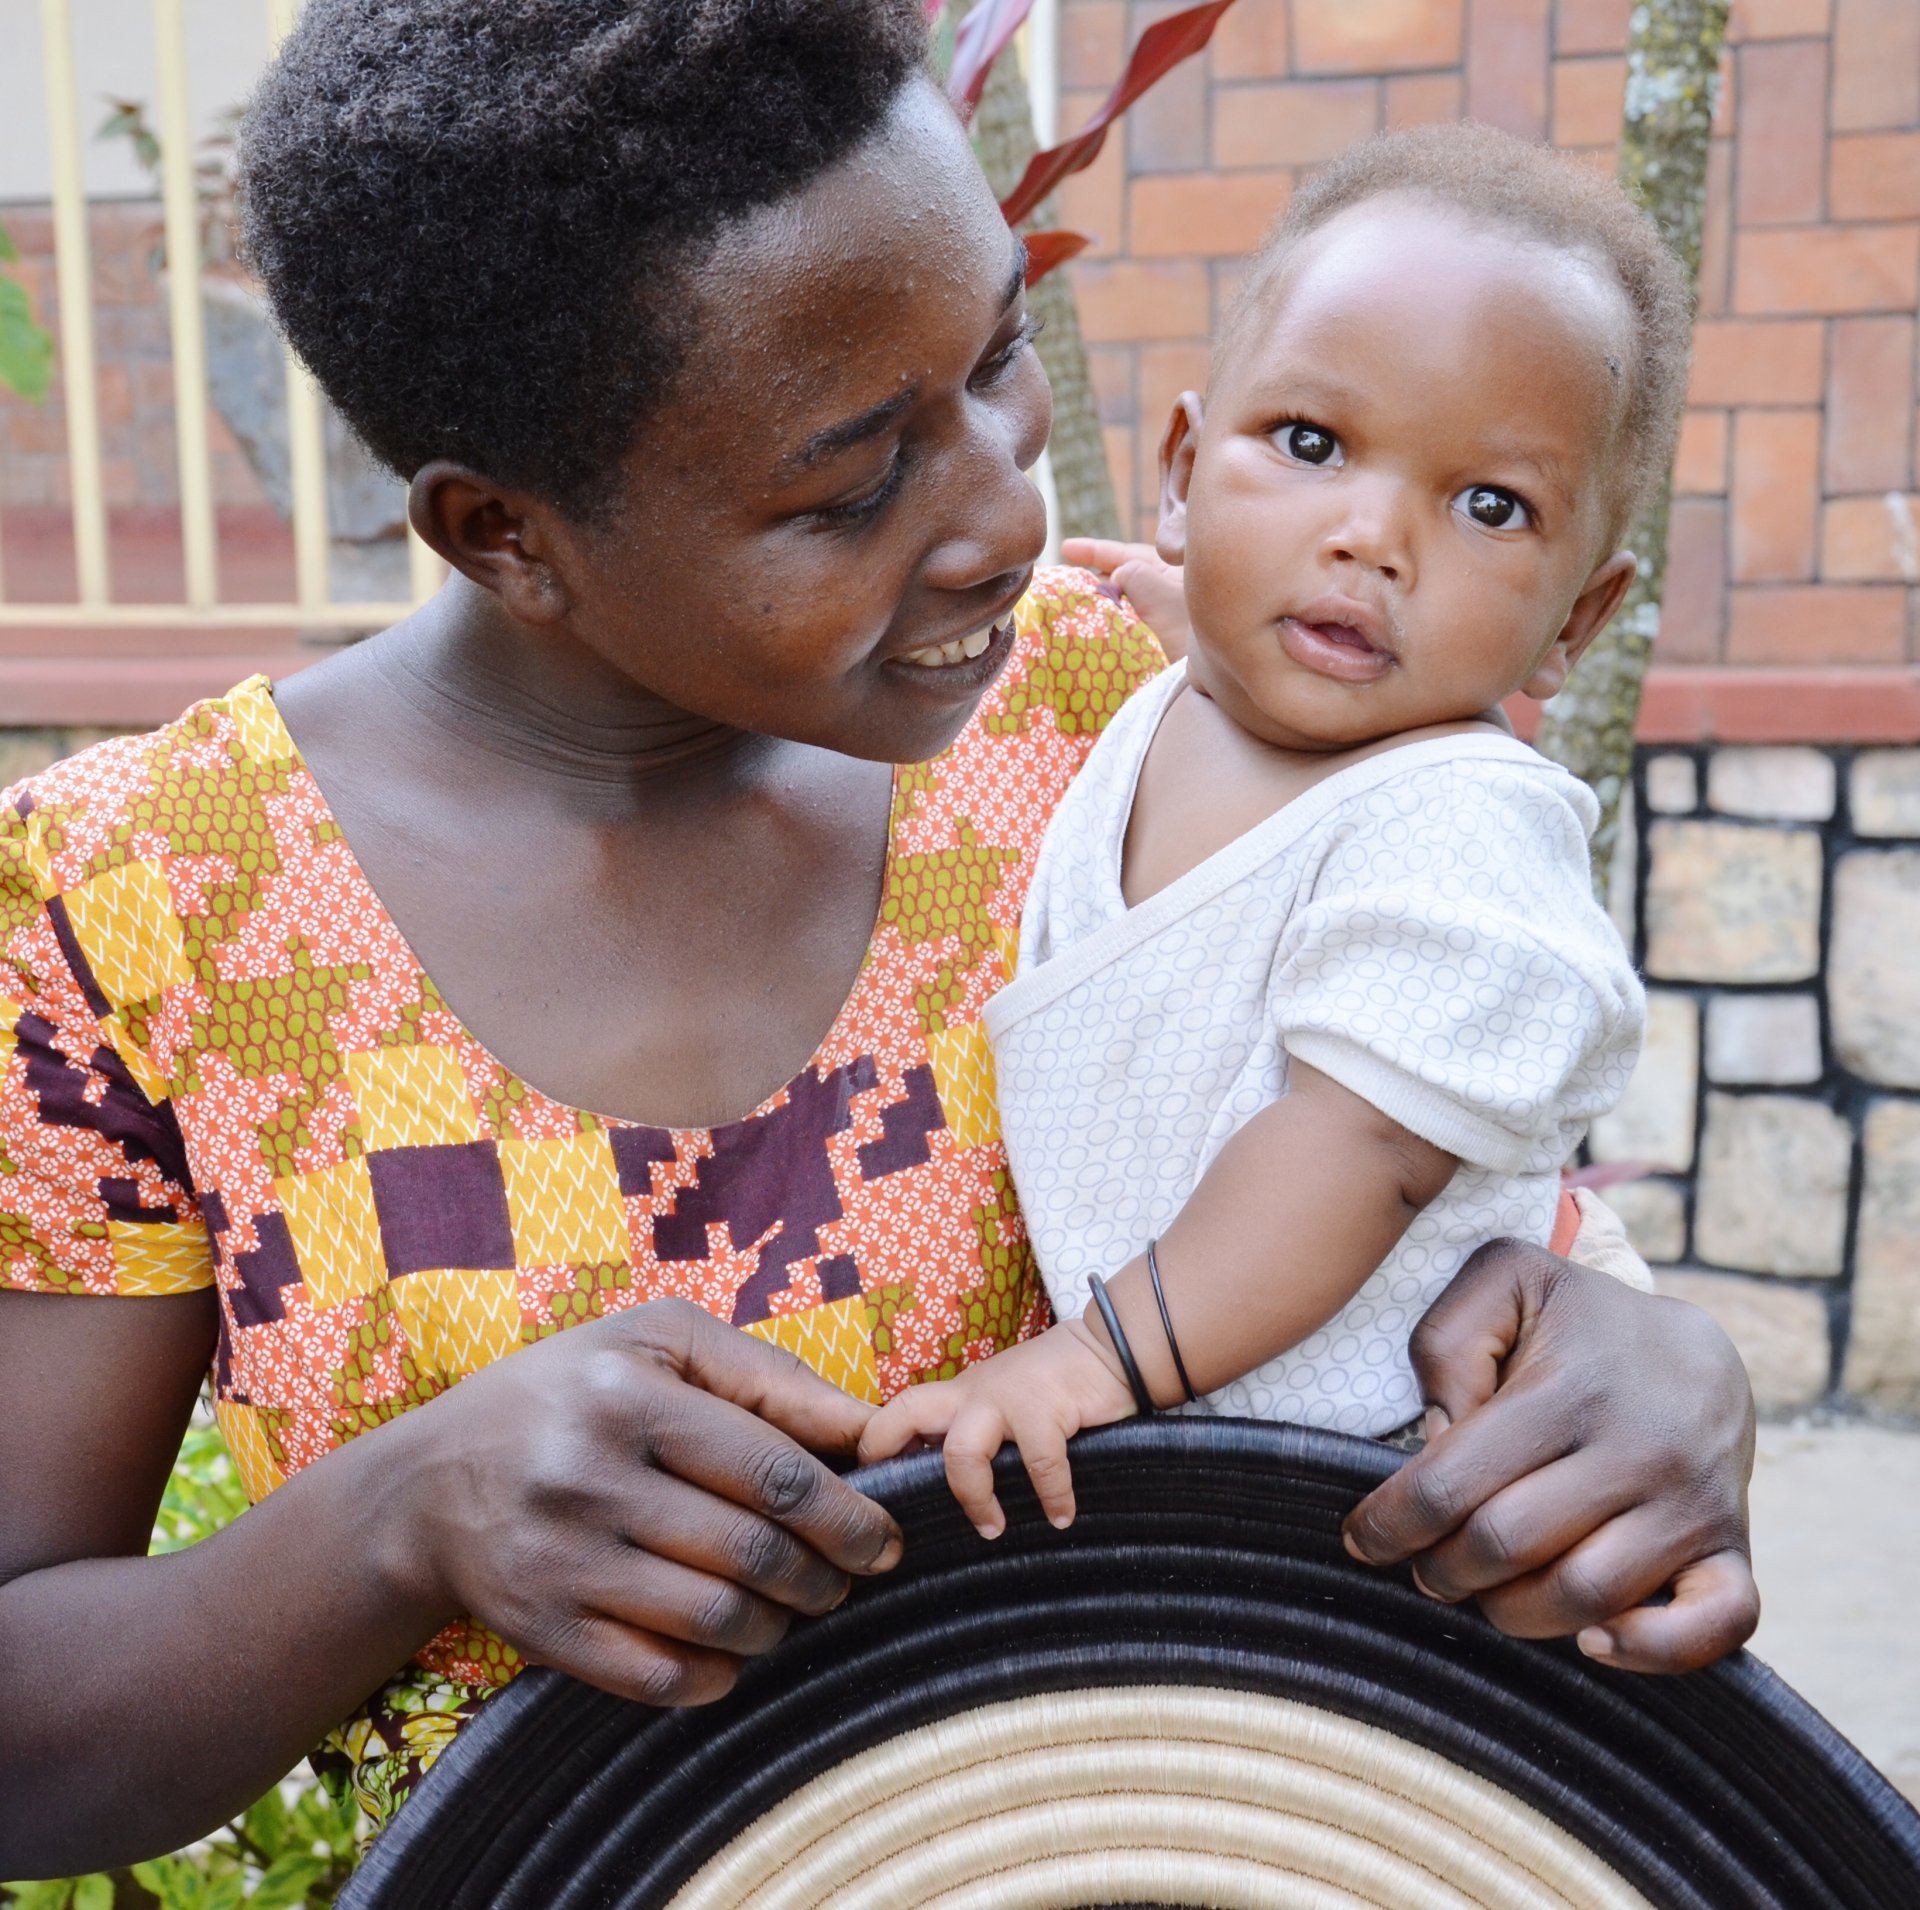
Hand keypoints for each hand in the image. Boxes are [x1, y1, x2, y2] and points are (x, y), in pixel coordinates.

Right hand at [398, 1298, 902, 1706]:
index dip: (848, 1516)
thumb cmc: (573, 1393)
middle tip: (848, 1575)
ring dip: (780, 1624)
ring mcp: (561, 1560)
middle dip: (825, 1576)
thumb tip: (870, 1429)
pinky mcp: (542, 1630)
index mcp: (628, 1394)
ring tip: (793, 1603)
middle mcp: (588, 1476)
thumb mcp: (660, 1344)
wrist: (426, 1484)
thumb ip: (769, 1377)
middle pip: (754, 1552)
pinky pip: (660, 1677)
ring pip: (716, 1620)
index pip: (773, 1473)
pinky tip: (735, 1647)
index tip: (885, 1538)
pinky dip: (719, 1674)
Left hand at [857, 1321, 1136, 1538]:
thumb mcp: (1006, 1404)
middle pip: (907, 1413)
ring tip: (994, 1530)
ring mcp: (1005, 1397)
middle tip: (897, 1505)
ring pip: (962, 1452)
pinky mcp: (1044, 1406)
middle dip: (888, 1452)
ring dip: (975, 1499)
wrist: (1110, 1348)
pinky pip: (1039, 1463)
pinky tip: (1062, 1517)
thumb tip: (950, 1490)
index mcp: (959, 1395)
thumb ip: (980, 1433)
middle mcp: (973, 1392)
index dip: (877, 1444)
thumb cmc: (1057, 1386)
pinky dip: (1052, 1497)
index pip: (898, 1411)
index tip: (873, 1486)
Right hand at [1060, 537, 1190, 659]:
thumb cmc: (1186, 629)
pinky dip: (1105, 622)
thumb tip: (1114, 581)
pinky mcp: (1154, 640)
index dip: (1093, 550)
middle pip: (1121, 577)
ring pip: (1120, 602)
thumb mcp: (1154, 590)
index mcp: (1170, 569)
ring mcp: (1160, 616)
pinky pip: (1123, 624)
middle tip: (1061, 580)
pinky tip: (1088, 627)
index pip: (1126, 553)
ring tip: (1069, 604)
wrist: (1209, 673)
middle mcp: (1166, 589)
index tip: (1066, 548)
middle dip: (1091, 577)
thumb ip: (1129, 573)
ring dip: (1096, 602)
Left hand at [1342, 1242, 1758, 1673]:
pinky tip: (1592, 1641)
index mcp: (1569, 1389)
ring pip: (1585, 1596)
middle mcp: (1639, 1449)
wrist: (1698, 1350)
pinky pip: (1716, 1626)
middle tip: (1423, 1562)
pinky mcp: (1734, 1549)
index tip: (1361, 1539)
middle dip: (1442, 1568)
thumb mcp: (1503, 1282)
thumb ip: (1449, 1342)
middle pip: (1508, 1546)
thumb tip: (1440, 1438)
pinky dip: (1651, 1651)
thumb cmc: (1577, 1322)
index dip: (1392, 1523)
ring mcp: (1694, 1505)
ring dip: (1512, 1611)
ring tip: (1482, 1587)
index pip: (1453, 1483)